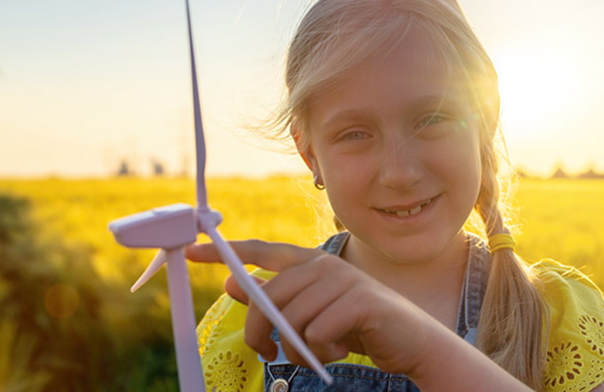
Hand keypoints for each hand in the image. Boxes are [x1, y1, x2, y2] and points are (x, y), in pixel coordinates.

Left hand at [185, 239, 438, 375]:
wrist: (410, 341)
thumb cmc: (356, 328)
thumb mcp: (312, 315)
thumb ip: (278, 300)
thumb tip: (234, 285)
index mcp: (312, 264)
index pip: (263, 251)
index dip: (227, 252)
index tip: (193, 250)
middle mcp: (325, 265)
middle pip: (268, 296)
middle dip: (258, 331)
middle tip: (268, 353)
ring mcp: (344, 280)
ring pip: (291, 320)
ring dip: (298, 349)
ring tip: (319, 354)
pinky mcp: (360, 301)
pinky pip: (317, 334)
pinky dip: (322, 352)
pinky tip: (340, 351)